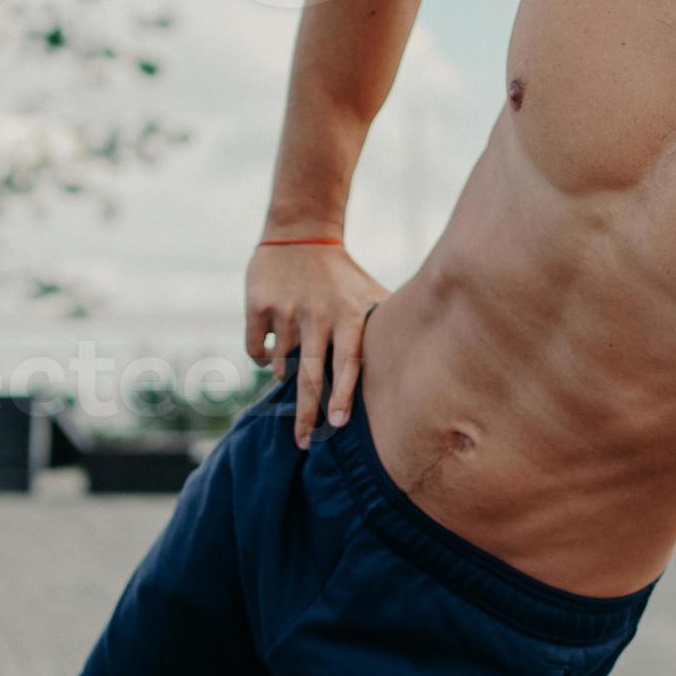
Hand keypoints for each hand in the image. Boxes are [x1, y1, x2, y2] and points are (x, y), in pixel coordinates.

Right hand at [246, 238, 387, 444]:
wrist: (300, 232)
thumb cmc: (342, 274)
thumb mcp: (370, 295)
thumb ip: (384, 329)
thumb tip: (418, 364)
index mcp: (347, 316)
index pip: (347, 362)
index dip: (343, 395)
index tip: (338, 424)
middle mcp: (317, 316)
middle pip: (309, 376)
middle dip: (306, 414)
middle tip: (304, 443)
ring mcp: (285, 311)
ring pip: (279, 365)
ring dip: (284, 375)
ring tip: (292, 365)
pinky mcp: (258, 306)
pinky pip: (257, 351)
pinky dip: (262, 358)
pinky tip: (271, 348)